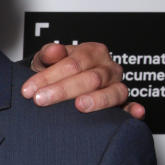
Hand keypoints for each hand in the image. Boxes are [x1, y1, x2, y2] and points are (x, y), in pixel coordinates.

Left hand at [22, 41, 143, 117]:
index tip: (30, 89)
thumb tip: (53, 50)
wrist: (58, 84)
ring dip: (97, 100)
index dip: (50, 76)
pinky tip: (134, 113)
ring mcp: (116, 86)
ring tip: (80, 106)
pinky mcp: (122, 104)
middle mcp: (108, 67)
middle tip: (41, 100)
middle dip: (64, 90)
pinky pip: (130, 106)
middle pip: (91, 78)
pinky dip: (134, 109)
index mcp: (92, 52)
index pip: (73, 63)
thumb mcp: (46, 60)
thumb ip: (48, 54)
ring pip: (113, 92)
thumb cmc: (54, 71)